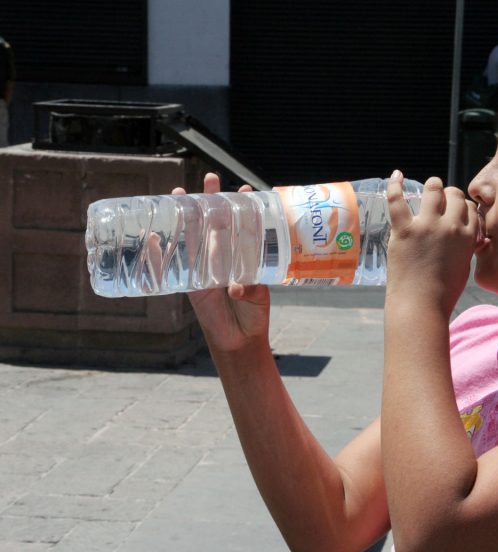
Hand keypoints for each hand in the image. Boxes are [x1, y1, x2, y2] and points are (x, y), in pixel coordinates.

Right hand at [172, 173, 270, 352]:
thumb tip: (235, 286)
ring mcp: (204, 269)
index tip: (245, 188)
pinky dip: (160, 254)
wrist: (239, 340)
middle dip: (212, 201)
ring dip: (188, 216)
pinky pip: (173, 266)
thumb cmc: (253, 315)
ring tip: (181, 192)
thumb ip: (250, 288)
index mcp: (242, 257)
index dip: (242, 208)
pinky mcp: (190, 284)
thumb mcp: (258, 297)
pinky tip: (153, 236)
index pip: (241, 226)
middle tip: (211, 178)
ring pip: (194, 237)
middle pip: (215, 224)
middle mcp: (222, 258)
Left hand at [385, 170, 477, 316]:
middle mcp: (451, 226)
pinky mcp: (404, 230)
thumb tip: (473, 239)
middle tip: (441, 201)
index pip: (469, 208)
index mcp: (469, 236)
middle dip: (449, 195)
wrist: (421, 306)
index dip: (462, 208)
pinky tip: (396, 175)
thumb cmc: (443, 293)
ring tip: (429, 188)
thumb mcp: (464, 267)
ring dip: (432, 186)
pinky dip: (395, 185)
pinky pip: (397, 200)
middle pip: (454, 194)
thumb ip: (467, 248)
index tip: (455, 213)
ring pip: (433, 189)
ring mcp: (427, 226)